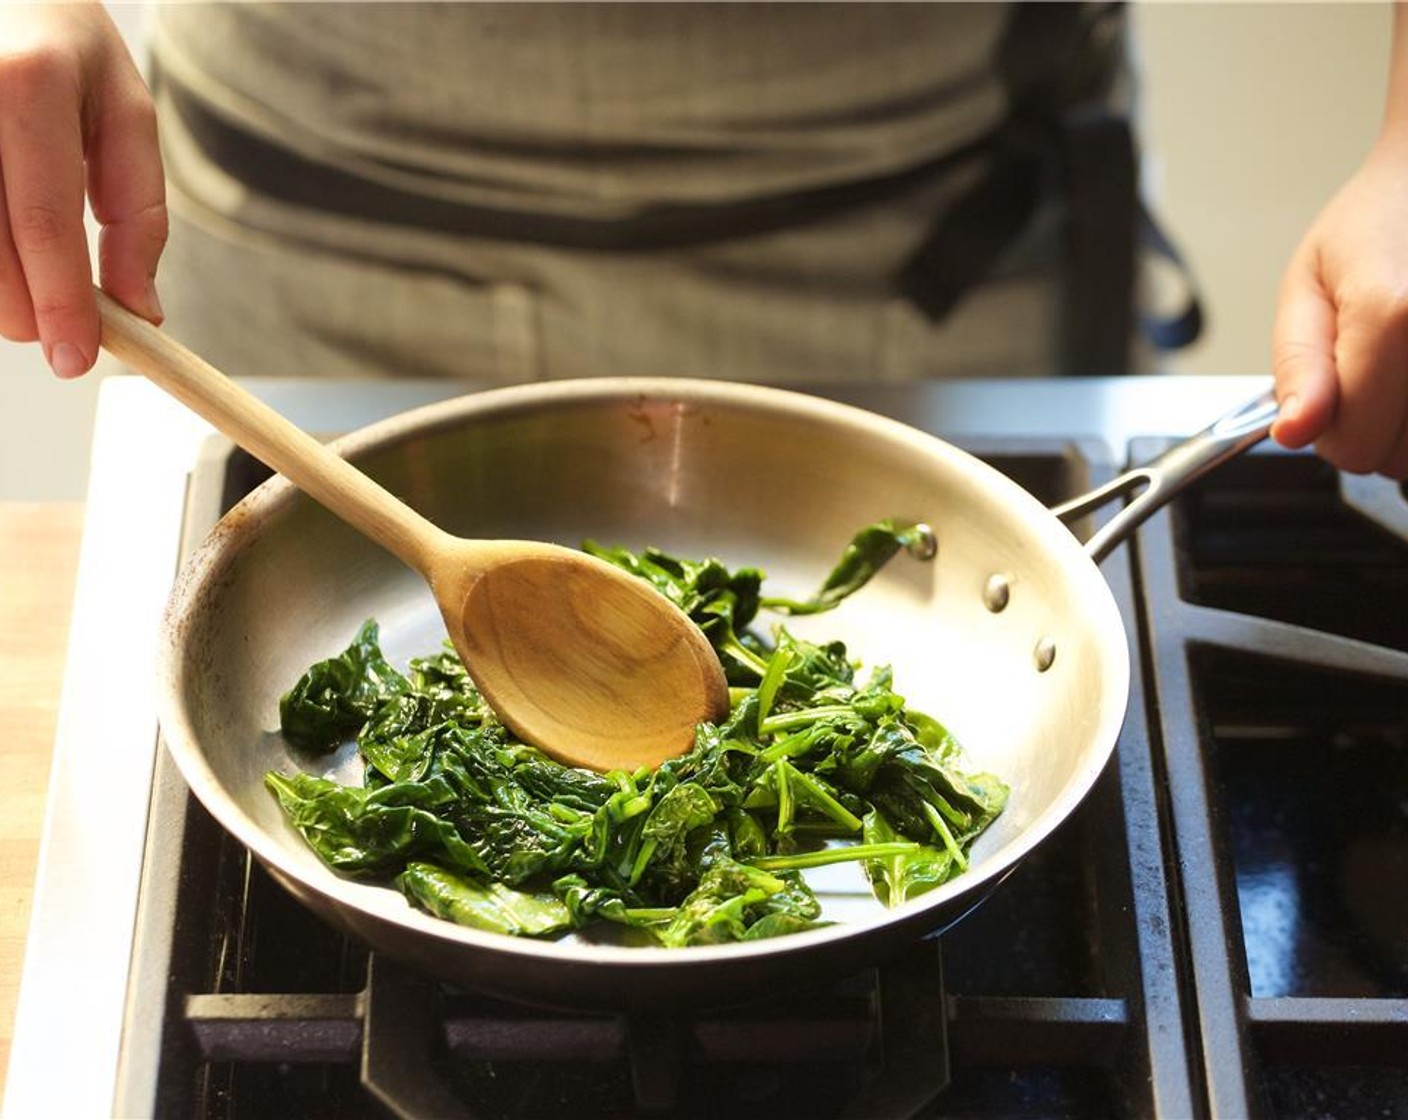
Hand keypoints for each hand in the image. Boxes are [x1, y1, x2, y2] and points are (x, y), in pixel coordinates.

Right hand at [0, 2, 165, 378]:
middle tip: (55, 330)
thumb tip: (139, 308)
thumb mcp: (122, 111)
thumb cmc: (59, 45)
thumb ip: (136, 211)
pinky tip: (0, 251)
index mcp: (26, 81)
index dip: (59, 300)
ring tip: (25, 281)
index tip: (76, 357)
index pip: (42, 217)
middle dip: (23, 307)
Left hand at [1270, 143, 1407, 479]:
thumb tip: (1294, 432)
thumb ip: (1299, 364)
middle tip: (1371, 375)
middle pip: (1402, 460)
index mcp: (1394, 315)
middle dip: (1376, 432)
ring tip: (1401, 371)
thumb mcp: (1310, 285)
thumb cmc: (1379, 223)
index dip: (1329, 431)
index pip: (1354, 445)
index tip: (1329, 395)